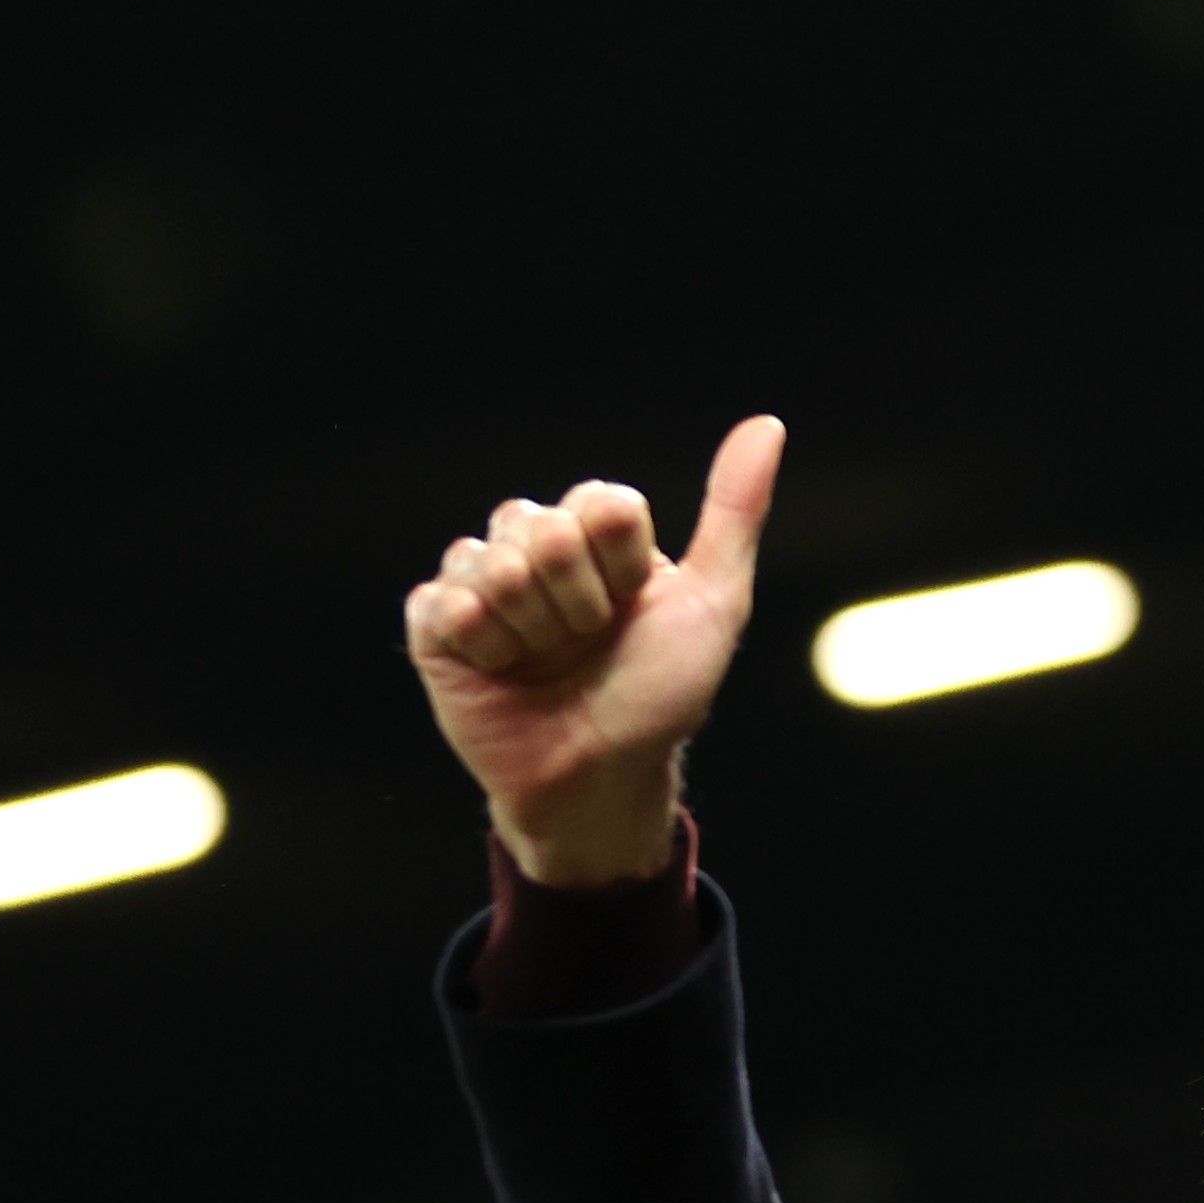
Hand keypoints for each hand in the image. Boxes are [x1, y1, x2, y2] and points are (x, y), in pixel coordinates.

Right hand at [402, 416, 785, 885]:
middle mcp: (538, 548)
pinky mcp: (436, 625)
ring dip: (532, 628)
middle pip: (542, 526)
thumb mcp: (715, 606)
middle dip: (578, 601)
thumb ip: (735, 513)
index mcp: (600, 535)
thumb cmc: (659, 697)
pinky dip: (482, 644)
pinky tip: (500, 669)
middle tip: (588, 644)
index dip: (621, 564)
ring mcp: (482, 584)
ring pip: (493, 562)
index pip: (600, 502)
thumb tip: (767, 425)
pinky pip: (444, 603)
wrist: (602, 777)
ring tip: (546, 662)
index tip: (633, 607)